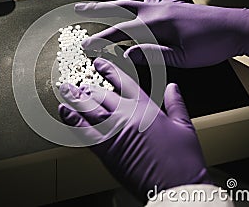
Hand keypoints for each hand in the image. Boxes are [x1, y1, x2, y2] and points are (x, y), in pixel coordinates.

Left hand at [58, 58, 210, 201]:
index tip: (98, 64)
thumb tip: (173, 87)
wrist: (175, 185)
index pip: (123, 81)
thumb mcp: (184, 125)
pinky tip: (64, 111)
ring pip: (89, 108)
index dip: (108, 70)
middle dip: (88, 86)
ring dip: (75, 98)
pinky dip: (71, 119)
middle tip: (78, 82)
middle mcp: (127, 116)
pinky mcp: (105, 149)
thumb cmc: (182, 159)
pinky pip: (83, 130)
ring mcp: (114, 131)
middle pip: (101, 94)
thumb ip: (176, 103)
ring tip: (66, 89)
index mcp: (146, 108)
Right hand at [76, 0, 248, 67]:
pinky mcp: (171, 1)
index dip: (101, 40)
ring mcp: (163, 2)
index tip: (86, 45)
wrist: (236, 27)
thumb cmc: (212, 44)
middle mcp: (157, 9)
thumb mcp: (181, 57)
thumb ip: (152, 54)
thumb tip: (126, 55)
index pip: (121, 32)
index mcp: (157, 24)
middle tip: (78, 8)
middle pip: (119, 7)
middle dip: (97, 10)